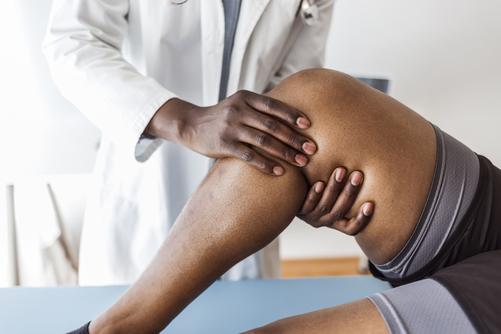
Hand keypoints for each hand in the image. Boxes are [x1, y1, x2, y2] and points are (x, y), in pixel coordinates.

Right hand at [147, 91, 316, 174]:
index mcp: (246, 98)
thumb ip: (260, 109)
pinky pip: (250, 156)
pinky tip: (280, 171)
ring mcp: (230, 128)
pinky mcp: (223, 145)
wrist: (191, 125)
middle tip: (311, 149)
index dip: (292, 115)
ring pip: (264, 141)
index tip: (309, 126)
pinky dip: (266, 164)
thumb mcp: (239, 105)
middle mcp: (239, 110)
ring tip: (301, 162)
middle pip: (273, 125)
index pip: (274, 106)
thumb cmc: (222, 117)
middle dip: (294, 138)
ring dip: (285, 153)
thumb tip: (292, 117)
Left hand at [298, 167, 373, 234]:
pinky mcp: (299, 210)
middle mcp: (325, 221)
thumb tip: (367, 167)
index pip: (351, 228)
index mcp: (337, 222)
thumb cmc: (323, 190)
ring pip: (325, 205)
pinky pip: (307, 203)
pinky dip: (314, 194)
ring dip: (334, 188)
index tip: (371, 204)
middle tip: (357, 175)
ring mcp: (311, 216)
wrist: (293, 196)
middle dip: (350, 192)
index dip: (361, 219)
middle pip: (340, 211)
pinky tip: (319, 183)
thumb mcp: (336, 195)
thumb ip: (347, 188)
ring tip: (340, 171)